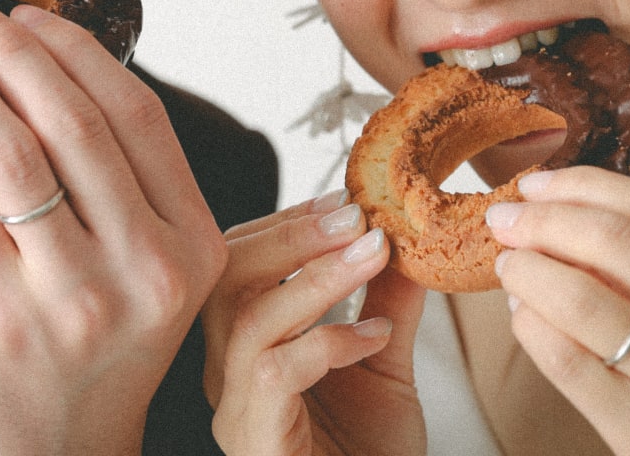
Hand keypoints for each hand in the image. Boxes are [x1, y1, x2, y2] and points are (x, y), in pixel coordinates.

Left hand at [0, 0, 227, 455]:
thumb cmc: (87, 352)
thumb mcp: (139, 271)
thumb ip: (115, 181)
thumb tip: (40, 59)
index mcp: (193, 243)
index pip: (137, 115)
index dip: (74, 51)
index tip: (25, 15)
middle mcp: (146, 268)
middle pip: (74, 123)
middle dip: (8, 50)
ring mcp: (75, 295)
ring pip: (13, 153)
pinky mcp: (1, 315)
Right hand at [202, 195, 425, 455]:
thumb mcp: (383, 364)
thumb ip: (386, 301)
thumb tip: (405, 232)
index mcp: (244, 348)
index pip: (239, 263)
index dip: (287, 222)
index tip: (345, 197)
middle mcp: (225, 374)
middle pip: (224, 278)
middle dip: (289, 234)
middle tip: (355, 214)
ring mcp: (234, 409)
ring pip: (248, 319)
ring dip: (314, 276)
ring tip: (373, 254)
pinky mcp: (256, 440)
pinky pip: (275, 374)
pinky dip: (326, 342)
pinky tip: (372, 335)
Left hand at [488, 166, 629, 455]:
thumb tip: (576, 218)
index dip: (585, 183)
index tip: (540, 182)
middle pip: (613, 241)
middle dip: (541, 219)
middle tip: (504, 217)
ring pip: (579, 298)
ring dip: (527, 270)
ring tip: (510, 265)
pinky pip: (567, 362)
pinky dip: (531, 326)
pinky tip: (523, 316)